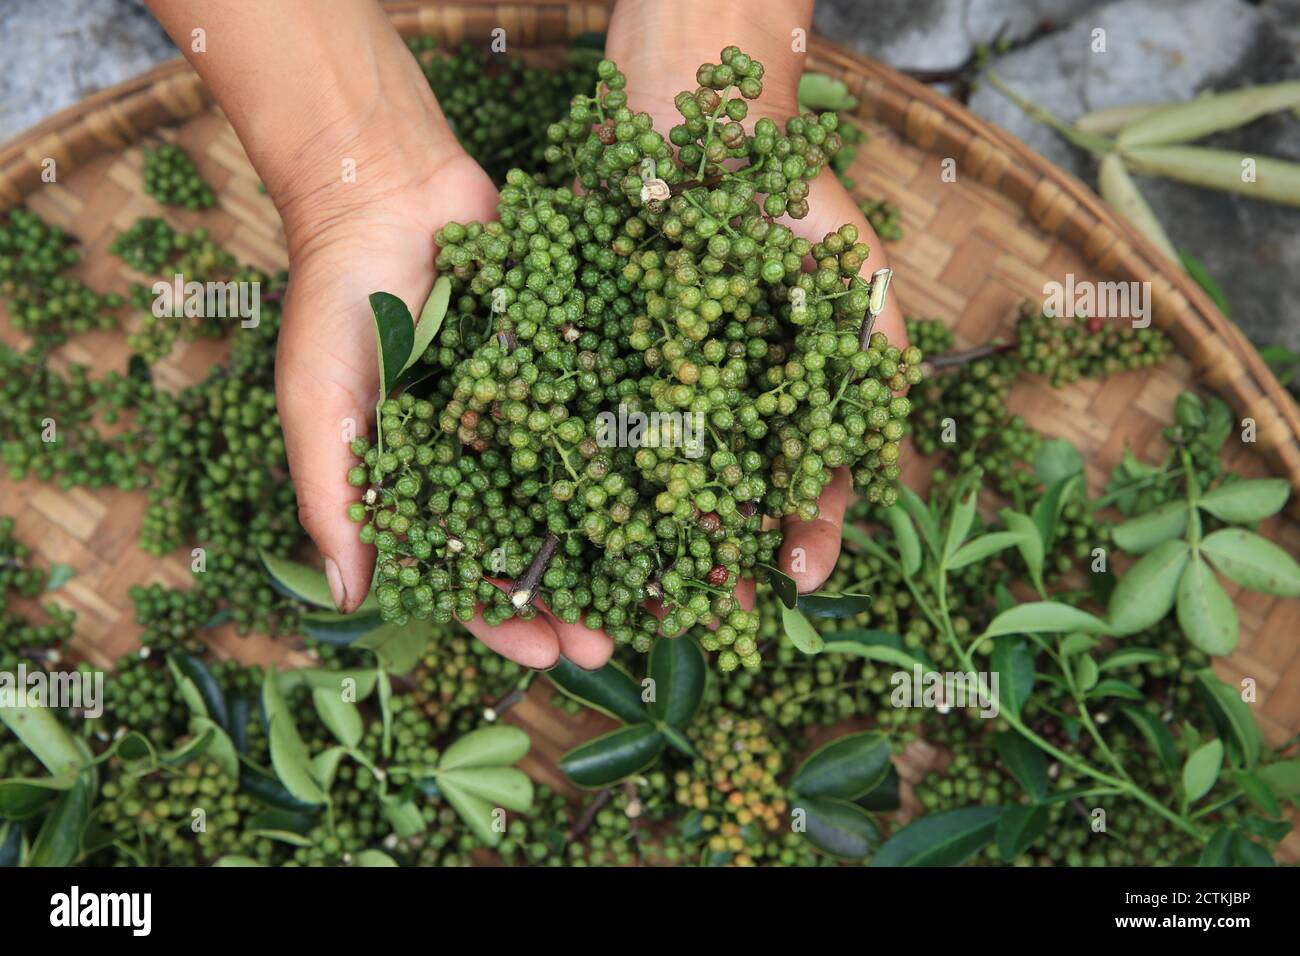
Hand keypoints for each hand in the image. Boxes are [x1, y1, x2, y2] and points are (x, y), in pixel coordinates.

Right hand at [146, 0, 616, 668]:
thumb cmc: (336, 301)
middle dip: (579, 599)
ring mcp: (544, 412)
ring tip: (671, 589)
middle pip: (545, 546)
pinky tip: (696, 486)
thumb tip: (350, 596)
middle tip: (618, 643)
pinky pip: (622, 412)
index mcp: (433, 483)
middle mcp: (495, 459)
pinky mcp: (582, 360)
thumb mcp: (322, 402)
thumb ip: (335, 494)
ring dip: (630, 544)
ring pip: (594, 492)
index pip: (469, 572)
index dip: (504, 617)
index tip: (544, 652)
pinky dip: (655, 449)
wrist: (387, 191)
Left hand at [607, 0, 908, 597]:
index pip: (790, 492)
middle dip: (706, 562)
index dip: (796, 539)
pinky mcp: (584, 359)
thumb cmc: (790, 199)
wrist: (697, 114)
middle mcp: (709, 410)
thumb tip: (876, 476)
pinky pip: (576, 423)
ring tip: (628, 592)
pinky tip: (566, 510)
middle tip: (700, 613)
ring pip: (639, 481)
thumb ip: (872, 374)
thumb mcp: (856, 287)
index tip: (788, 579)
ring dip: (635, 542)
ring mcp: (644, 389)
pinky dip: (571, 468)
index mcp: (774, 405)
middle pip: (710, 504)